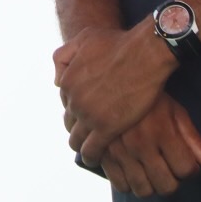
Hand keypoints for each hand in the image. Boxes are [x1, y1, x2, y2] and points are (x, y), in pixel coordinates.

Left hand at [55, 22, 176, 162]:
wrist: (143, 54)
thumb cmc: (117, 43)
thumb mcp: (82, 40)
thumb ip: (64, 57)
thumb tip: (57, 81)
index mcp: (67, 81)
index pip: (66, 103)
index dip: (75, 110)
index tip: (82, 117)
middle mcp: (74, 99)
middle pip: (70, 122)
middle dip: (76, 130)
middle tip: (85, 137)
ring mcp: (89, 115)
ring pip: (78, 139)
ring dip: (81, 147)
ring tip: (88, 153)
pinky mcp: (107, 128)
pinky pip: (93, 149)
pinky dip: (92, 156)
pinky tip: (95, 161)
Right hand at [97, 94, 200, 196]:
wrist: (110, 79)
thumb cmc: (149, 96)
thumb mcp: (175, 111)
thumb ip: (194, 140)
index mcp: (161, 131)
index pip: (186, 170)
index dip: (190, 170)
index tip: (186, 162)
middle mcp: (140, 144)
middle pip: (166, 186)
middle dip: (172, 181)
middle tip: (168, 168)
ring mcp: (119, 150)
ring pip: (143, 190)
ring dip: (151, 185)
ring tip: (150, 170)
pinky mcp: (102, 153)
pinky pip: (119, 185)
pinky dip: (129, 183)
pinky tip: (132, 170)